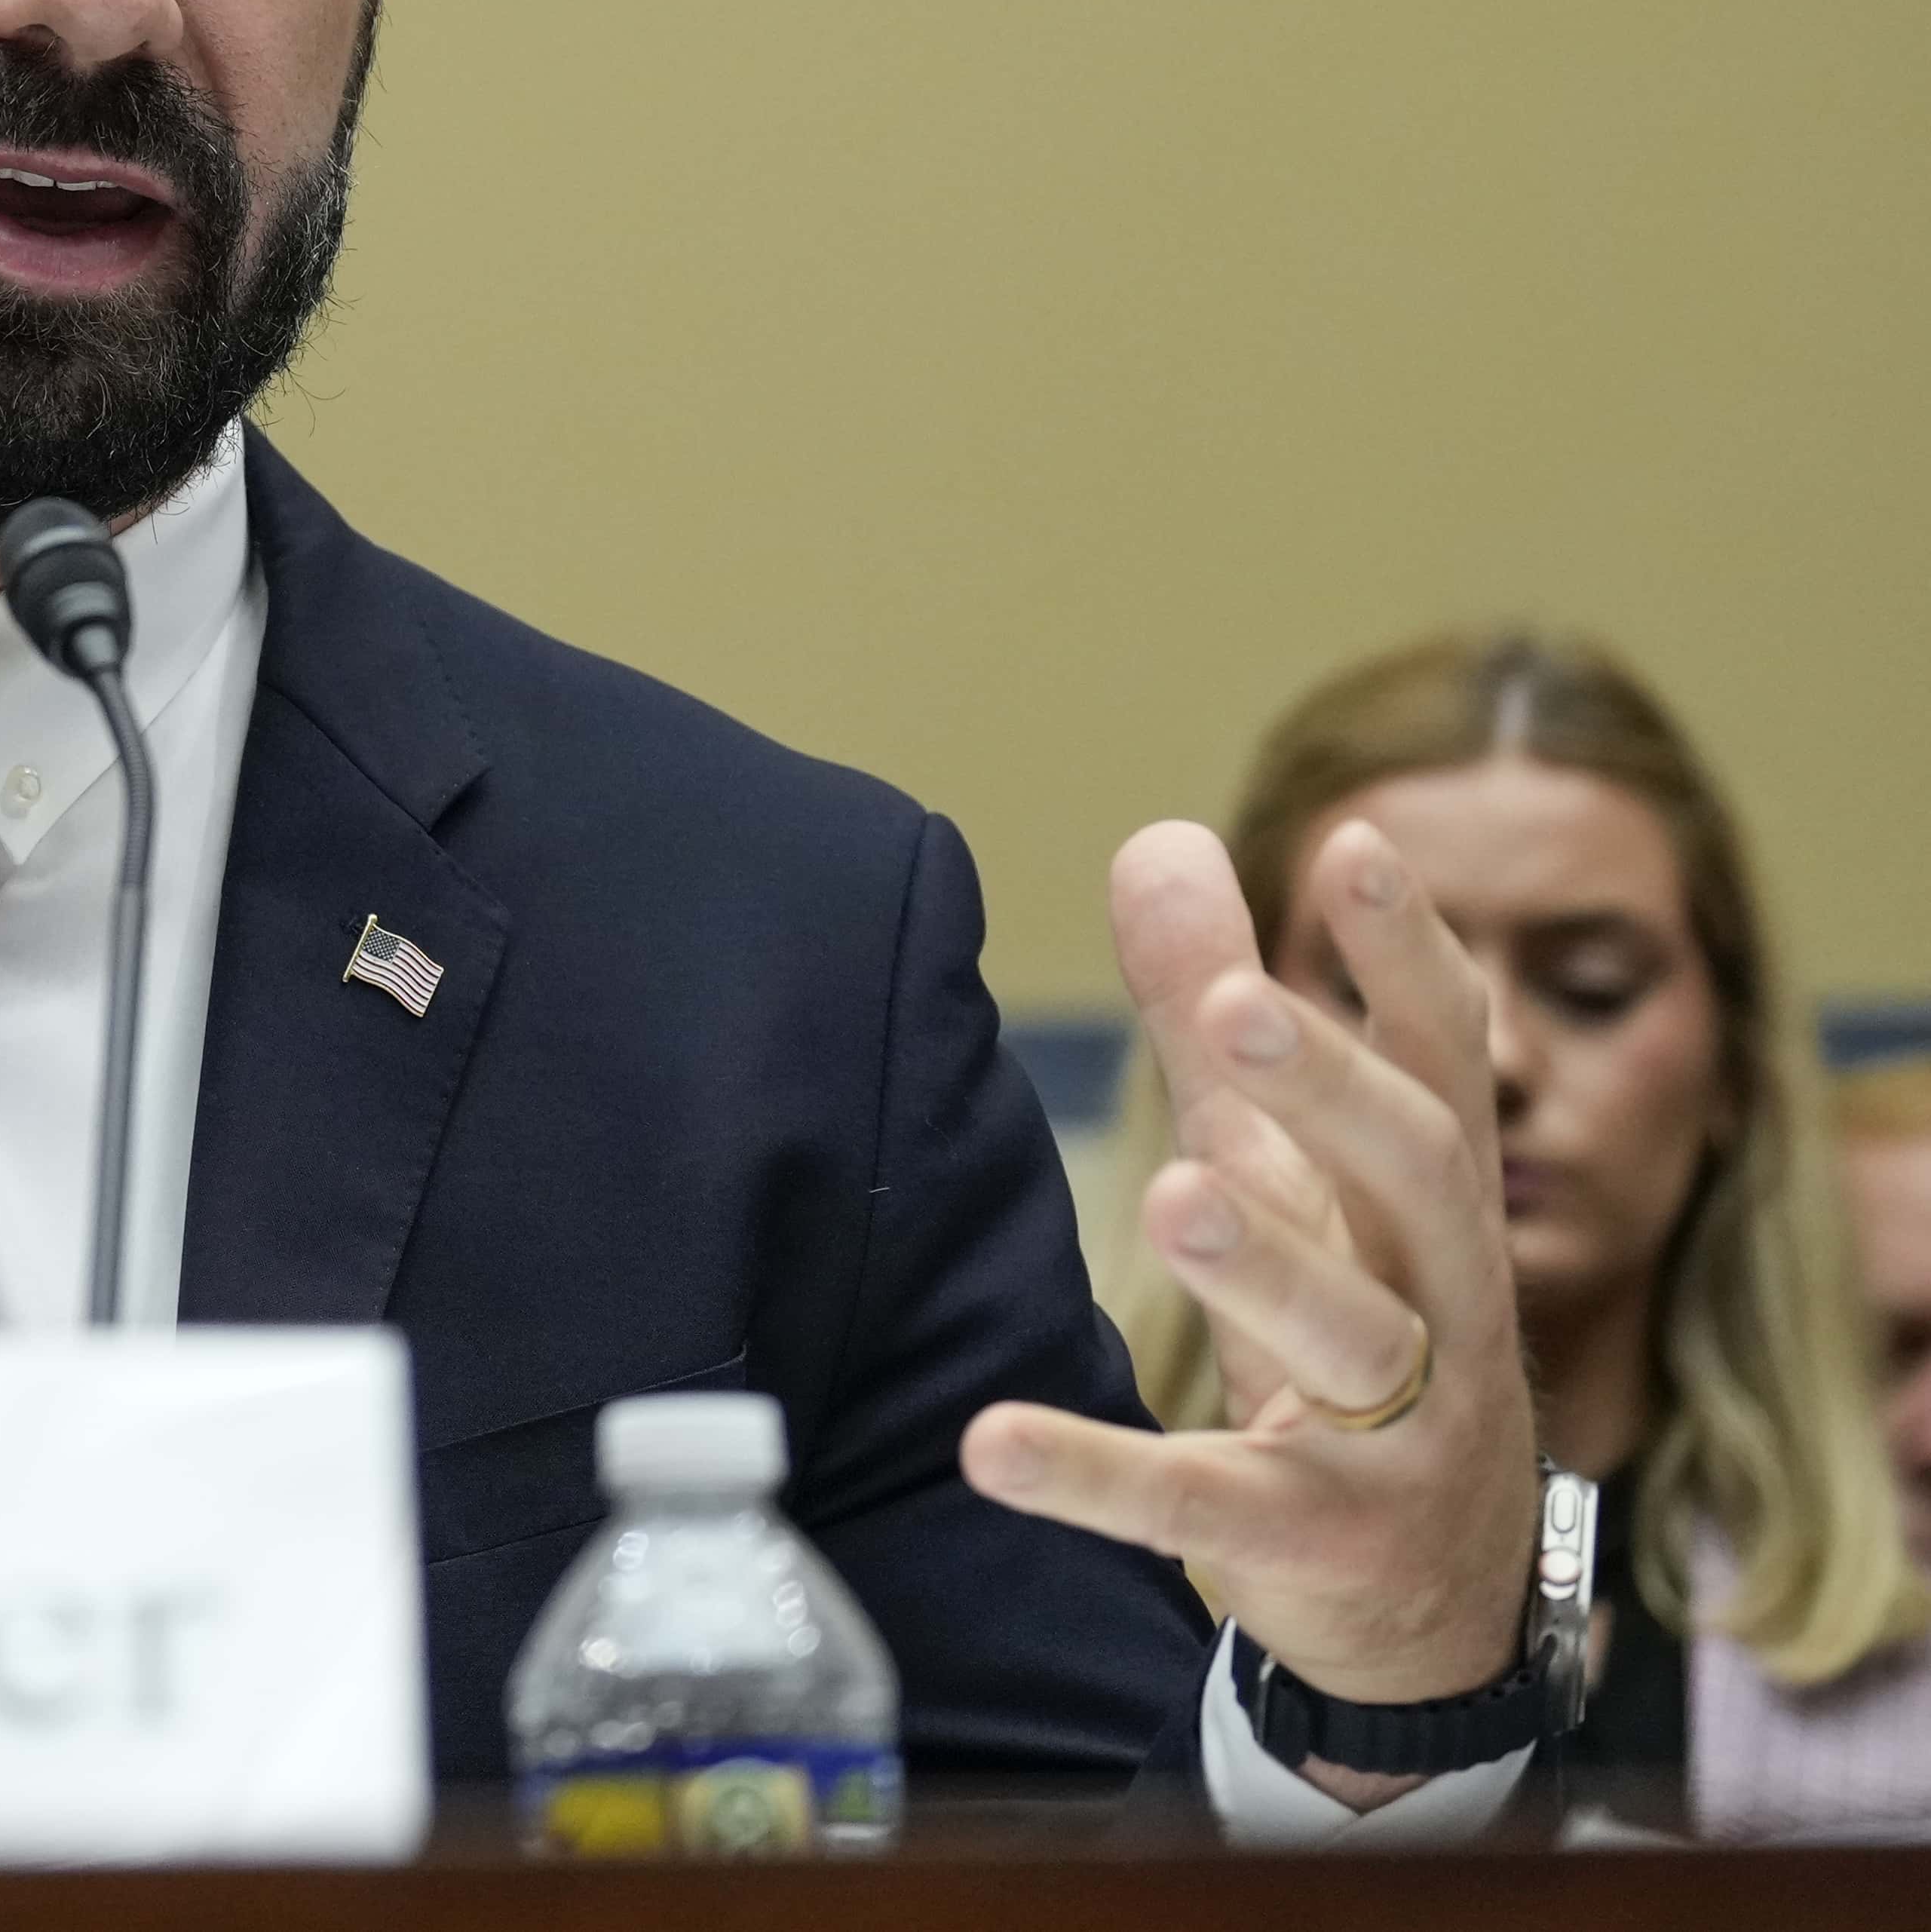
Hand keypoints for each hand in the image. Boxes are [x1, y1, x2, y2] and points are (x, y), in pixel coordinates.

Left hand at [961, 820, 1540, 1800]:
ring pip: (1353, 1337)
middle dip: (1333, 1090)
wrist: (1433, 1602)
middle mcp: (1444, 1302)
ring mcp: (1401, 1433)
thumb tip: (1161, 835)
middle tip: (1239, 1011)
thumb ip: (1220, 1011)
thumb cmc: (1360, 1322)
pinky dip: (1100, 1476)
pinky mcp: (1321, 1542)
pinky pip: (1211, 1501)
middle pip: (1415, 1176)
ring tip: (1172, 1193)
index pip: (1445, 1060)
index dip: (1408, 954)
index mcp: (1433, 1200)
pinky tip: (991, 1446)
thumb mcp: (1292, 1168)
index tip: (1354, 842)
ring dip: (1264, 1264)